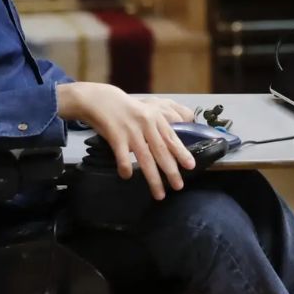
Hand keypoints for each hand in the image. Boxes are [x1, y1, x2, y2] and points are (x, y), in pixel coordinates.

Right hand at [57, 82, 195, 199]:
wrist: (102, 100)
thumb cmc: (127, 110)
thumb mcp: (146, 113)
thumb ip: (158, 127)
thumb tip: (173, 147)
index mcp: (156, 118)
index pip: (172, 138)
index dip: (181, 153)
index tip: (191, 166)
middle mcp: (146, 124)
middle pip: (161, 151)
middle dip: (171, 170)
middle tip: (178, 186)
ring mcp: (131, 130)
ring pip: (145, 158)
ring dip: (153, 178)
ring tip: (159, 193)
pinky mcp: (115, 135)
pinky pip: (122, 155)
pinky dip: (125, 167)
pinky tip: (127, 176)